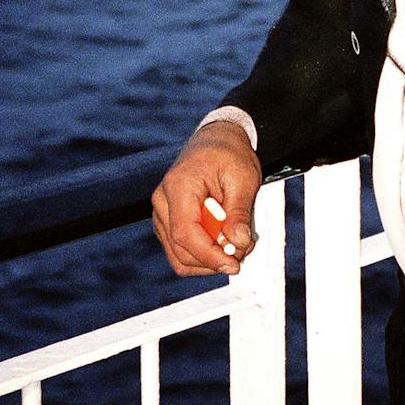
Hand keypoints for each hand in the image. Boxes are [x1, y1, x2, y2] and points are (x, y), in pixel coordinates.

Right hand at [151, 123, 262, 276]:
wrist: (216, 140)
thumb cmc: (228, 154)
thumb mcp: (243, 178)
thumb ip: (239, 212)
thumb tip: (238, 243)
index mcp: (178, 185)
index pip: (186, 234)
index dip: (209, 255)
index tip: (233, 264)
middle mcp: (162, 201)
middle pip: (180, 250)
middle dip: (213, 259)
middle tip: (242, 251)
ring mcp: (162, 213)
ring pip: (179, 255)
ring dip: (208, 259)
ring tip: (235, 243)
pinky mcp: (168, 221)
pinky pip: (181, 249)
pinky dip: (203, 253)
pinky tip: (221, 242)